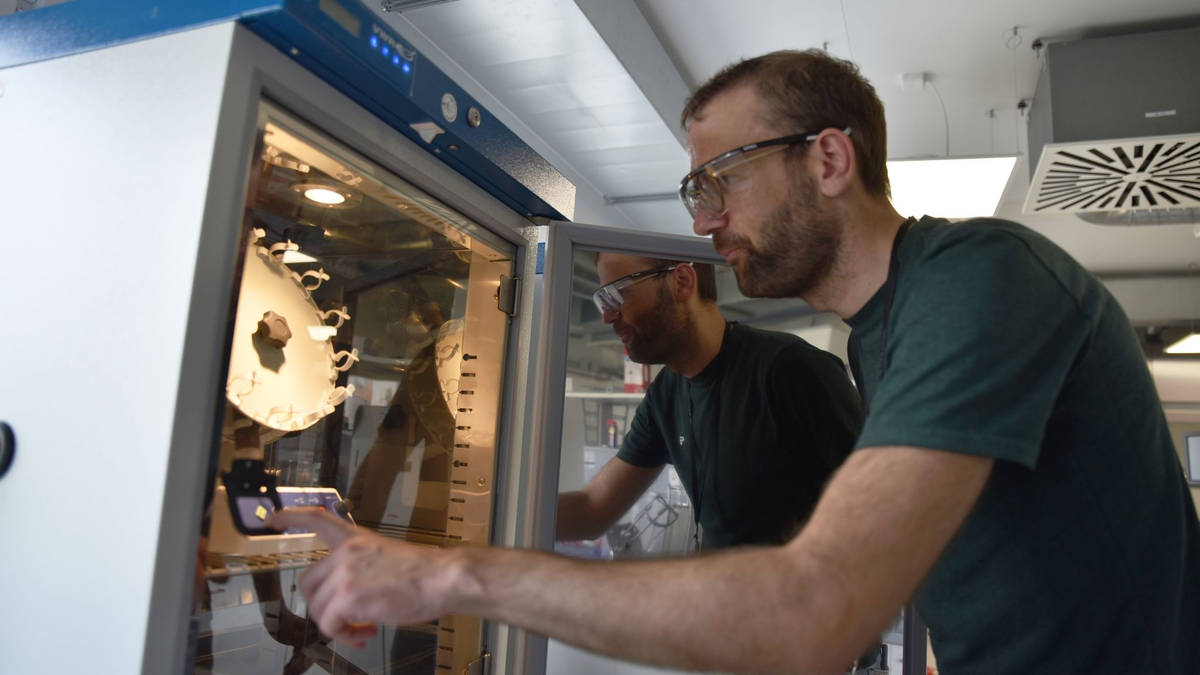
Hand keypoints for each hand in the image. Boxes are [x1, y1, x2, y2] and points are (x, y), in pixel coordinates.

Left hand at [269, 508, 459, 648]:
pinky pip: (330, 625)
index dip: (291, 518)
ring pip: (317, 608)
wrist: (443, 578)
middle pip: (309, 584)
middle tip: (347, 619)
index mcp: (355, 539)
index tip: (273, 519)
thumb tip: (354, 597)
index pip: (317, 519)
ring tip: (362, 631)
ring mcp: (344, 574)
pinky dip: (344, 636)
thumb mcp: (387, 558)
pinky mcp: (347, 597)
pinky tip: (365, 635)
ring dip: (337, 626)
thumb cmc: (425, 573)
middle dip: (323, 607)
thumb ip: (363, 569)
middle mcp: (344, 553)